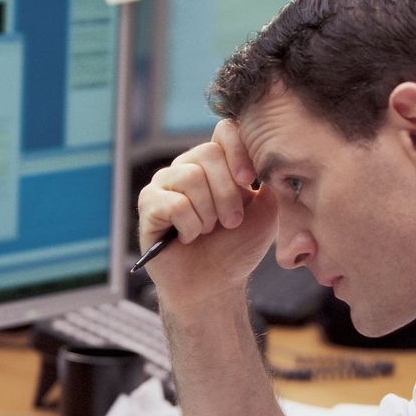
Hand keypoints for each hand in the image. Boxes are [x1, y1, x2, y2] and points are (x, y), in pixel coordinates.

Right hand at [137, 120, 276, 309]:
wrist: (215, 285)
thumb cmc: (237, 247)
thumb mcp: (266, 211)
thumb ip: (267, 178)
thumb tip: (264, 155)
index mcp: (216, 163)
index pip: (225, 130)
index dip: (239, 151)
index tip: (250, 180)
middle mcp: (187, 167)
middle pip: (208, 153)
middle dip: (227, 193)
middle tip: (231, 222)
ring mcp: (164, 184)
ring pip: (190, 177)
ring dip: (208, 213)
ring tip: (207, 231)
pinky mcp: (148, 205)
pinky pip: (174, 203)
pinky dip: (190, 227)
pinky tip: (187, 238)